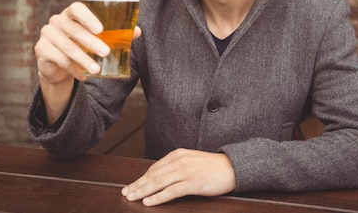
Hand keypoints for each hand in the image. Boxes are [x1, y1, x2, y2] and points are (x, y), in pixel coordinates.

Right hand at [34, 2, 140, 122]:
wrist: (59, 64)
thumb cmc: (82, 44)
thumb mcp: (97, 38)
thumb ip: (116, 33)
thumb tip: (137, 32)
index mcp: (71, 13)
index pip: (77, 8)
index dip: (88, 17)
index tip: (101, 29)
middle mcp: (57, 20)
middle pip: (74, 30)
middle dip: (91, 42)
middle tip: (106, 52)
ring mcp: (47, 34)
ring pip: (67, 47)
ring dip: (83, 59)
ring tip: (97, 70)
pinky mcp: (41, 49)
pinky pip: (59, 59)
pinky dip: (73, 69)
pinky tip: (83, 76)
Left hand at [121, 148, 235, 205]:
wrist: (232, 167)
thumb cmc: (212, 167)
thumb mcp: (191, 161)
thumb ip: (176, 166)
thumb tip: (160, 177)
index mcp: (178, 154)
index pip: (154, 168)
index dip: (141, 178)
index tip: (131, 186)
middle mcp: (180, 161)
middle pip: (153, 174)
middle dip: (138, 185)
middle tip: (126, 193)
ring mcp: (186, 171)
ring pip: (159, 182)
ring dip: (143, 191)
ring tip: (132, 198)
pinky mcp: (193, 183)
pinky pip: (171, 191)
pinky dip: (158, 197)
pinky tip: (149, 202)